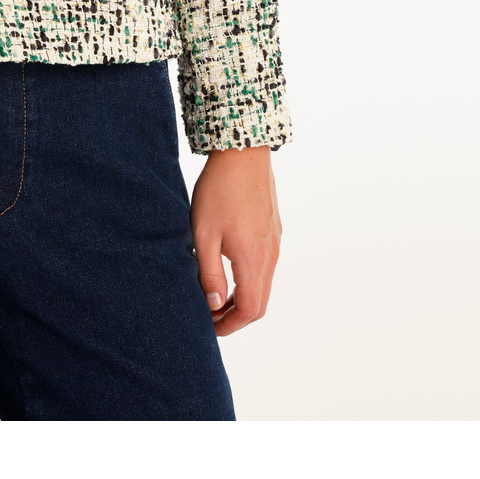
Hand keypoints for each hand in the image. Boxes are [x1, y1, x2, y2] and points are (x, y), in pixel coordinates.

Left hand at [189, 146, 280, 336]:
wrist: (243, 152)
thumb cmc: (219, 190)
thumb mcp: (204, 233)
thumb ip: (209, 273)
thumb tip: (213, 305)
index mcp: (254, 259)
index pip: (249, 310)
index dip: (229, 325)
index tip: (209, 326)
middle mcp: (270, 255)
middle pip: (259, 303)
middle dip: (235, 316)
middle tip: (209, 316)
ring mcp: (275, 242)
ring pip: (263, 285)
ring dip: (241, 298)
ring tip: (214, 294)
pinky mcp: (273, 230)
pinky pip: (265, 266)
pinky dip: (248, 279)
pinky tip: (227, 269)